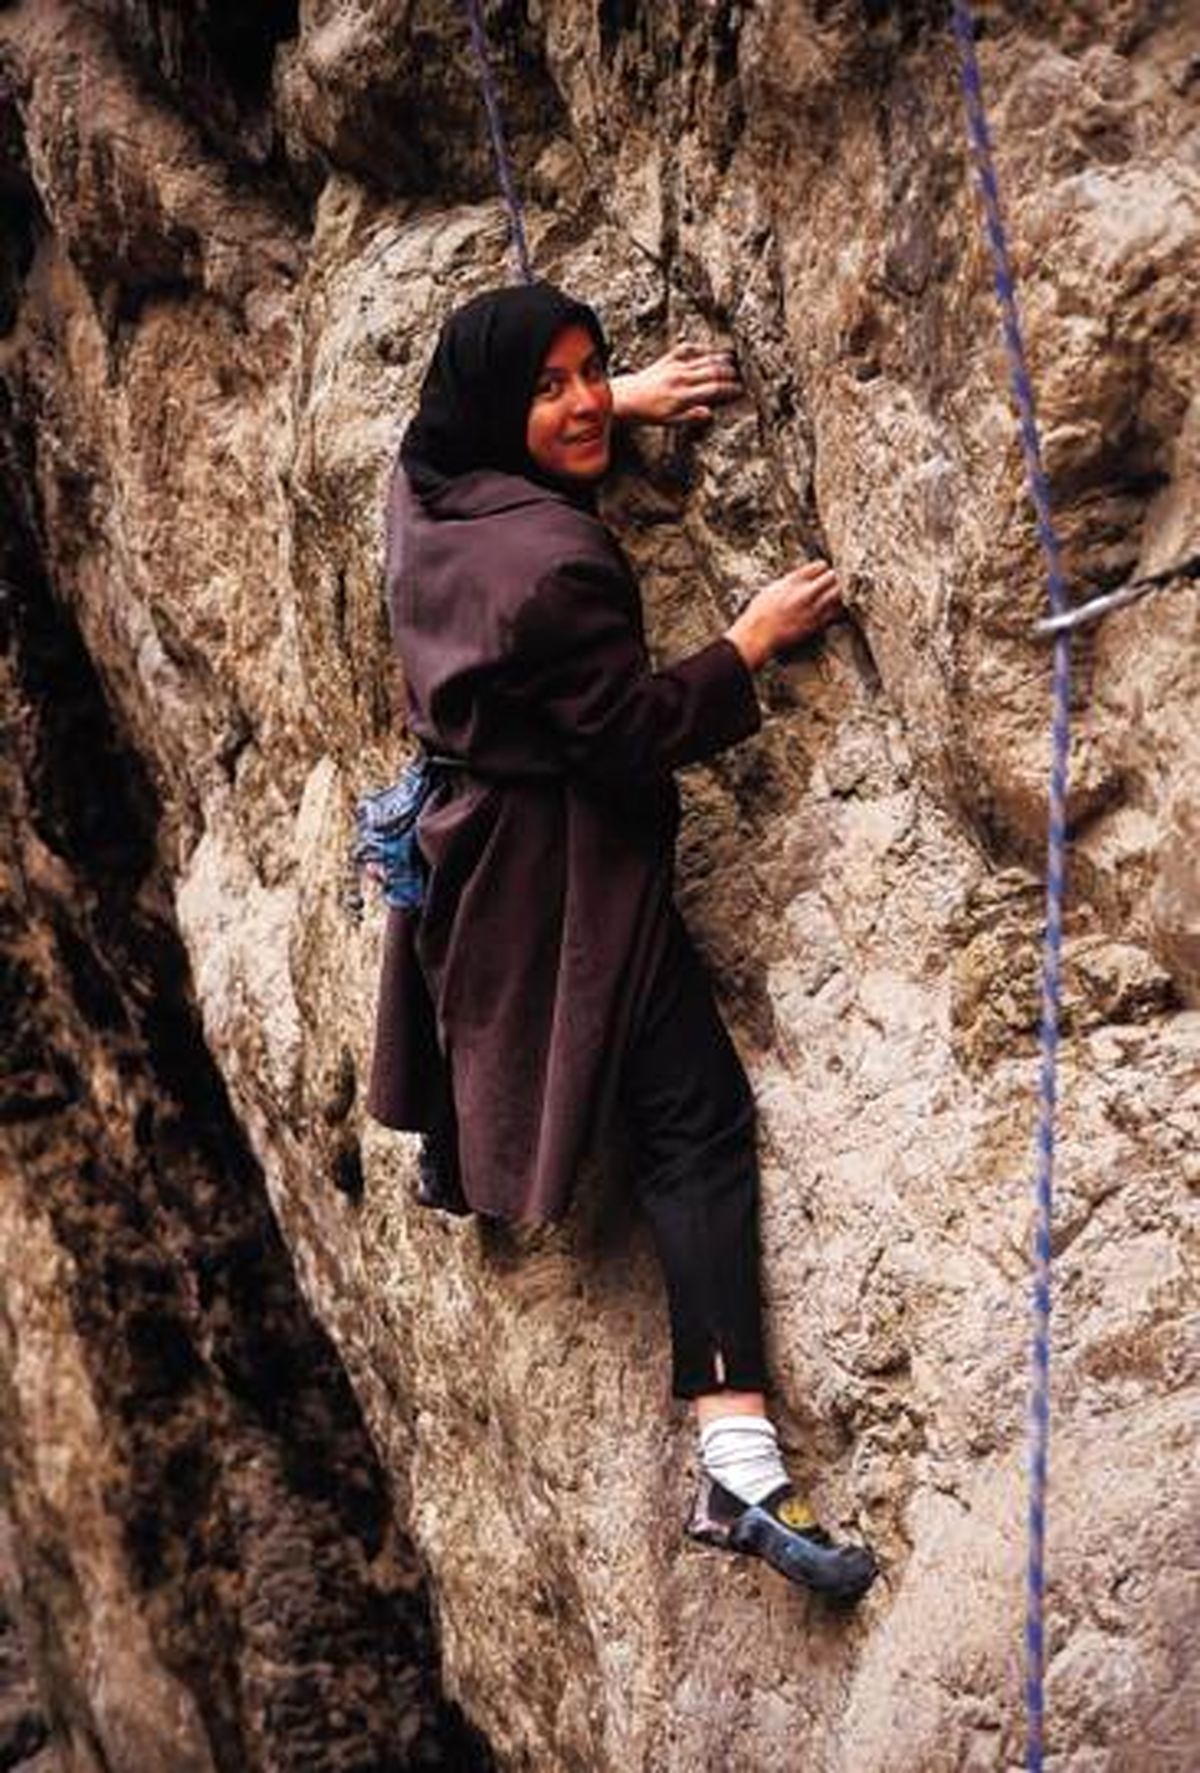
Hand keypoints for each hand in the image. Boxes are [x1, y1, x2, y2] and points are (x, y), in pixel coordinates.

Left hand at [610, 342, 741, 426]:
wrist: (628, 398)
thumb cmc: (649, 413)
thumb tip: (710, 414)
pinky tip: (711, 349)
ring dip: (721, 358)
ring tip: (734, 360)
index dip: (729, 389)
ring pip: (704, 358)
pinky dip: (701, 347)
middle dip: (730, 373)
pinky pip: (688, 348)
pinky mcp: (668, 358)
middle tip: (742, 375)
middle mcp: (681, 378)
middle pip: (713, 371)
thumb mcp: (669, 422)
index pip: (714, 390)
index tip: (740, 390)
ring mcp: (675, 366)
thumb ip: (690, 417)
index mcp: (683, 395)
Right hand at [725, 559, 842, 670]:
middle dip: (832, 579)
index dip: (822, 568)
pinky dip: (833, 609)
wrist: (758, 635)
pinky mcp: (816, 624)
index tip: (820, 573)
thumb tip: (805, 578)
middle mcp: (805, 593)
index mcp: (793, 581)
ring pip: (837, 594)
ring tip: (829, 596)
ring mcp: (812, 609)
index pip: (820, 565)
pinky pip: (834, 612)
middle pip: (832, 577)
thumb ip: (792, 581)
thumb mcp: (773, 588)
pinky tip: (826, 610)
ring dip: (835, 593)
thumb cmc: (760, 612)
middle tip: (829, 583)